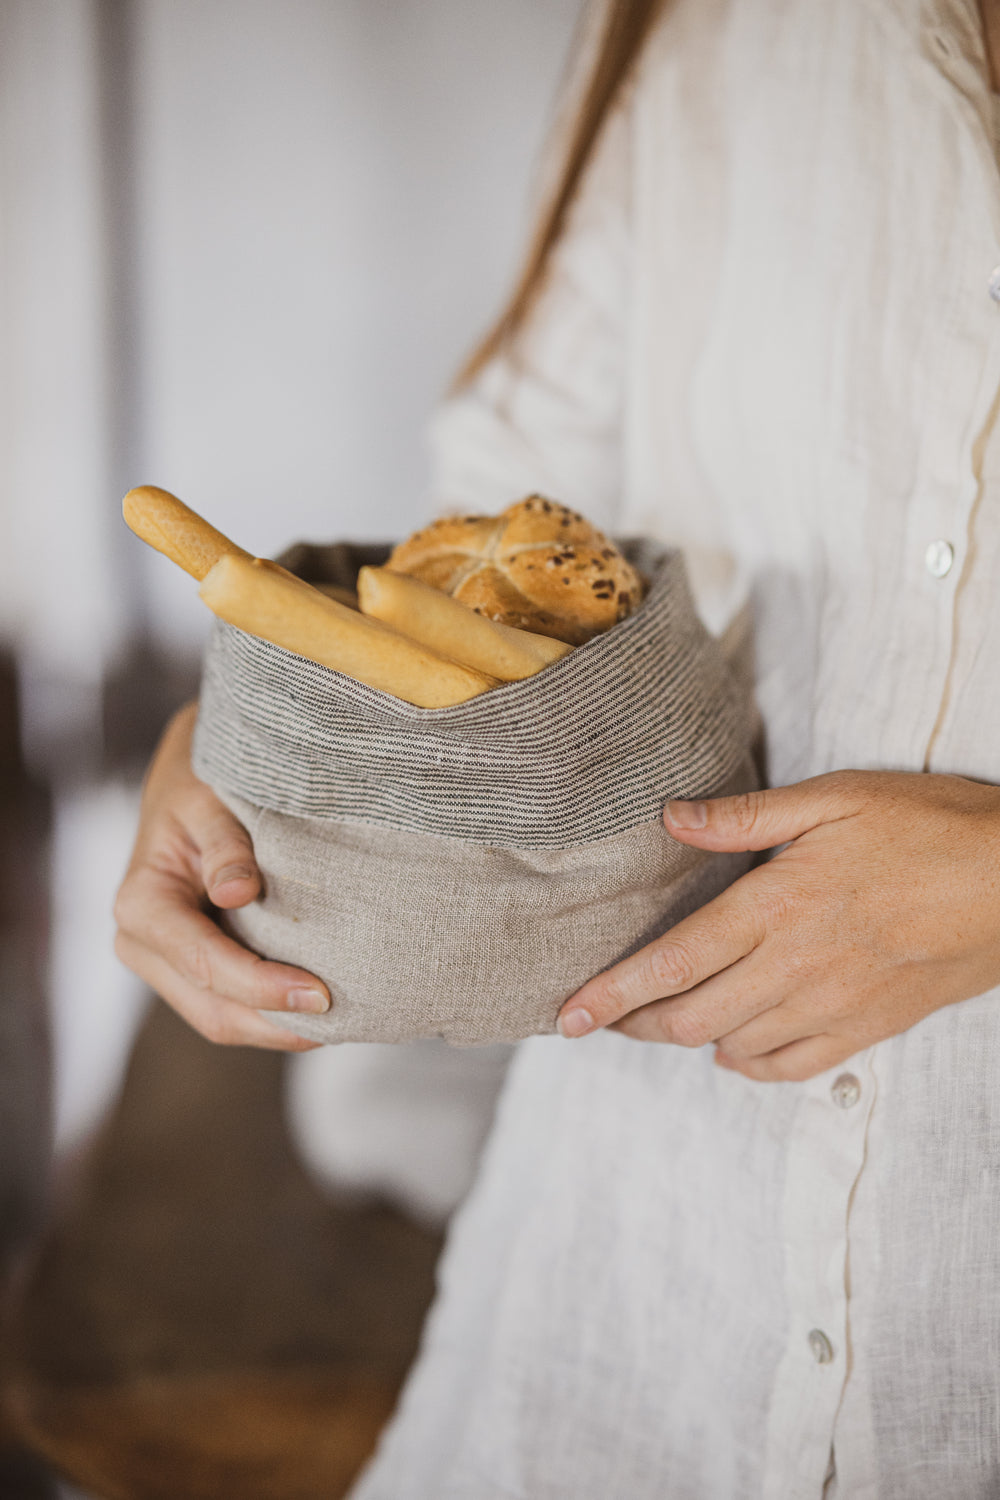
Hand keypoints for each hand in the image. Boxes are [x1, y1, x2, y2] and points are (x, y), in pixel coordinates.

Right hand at [114, 702, 328, 1049]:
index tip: (321, 993)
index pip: (205, 963)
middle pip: (214, 1010)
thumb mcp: (210, 802)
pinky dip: (274, 1015)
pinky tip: (319, 1009)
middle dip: (277, 1022)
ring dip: (279, 1028)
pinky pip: (232, 1007)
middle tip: (345, 1017)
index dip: (263, 986)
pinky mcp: (191, 970)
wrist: (187, 790)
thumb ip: (224, 844)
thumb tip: (236, 891)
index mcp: (142, 903)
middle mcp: (142, 944)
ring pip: (223, 1021)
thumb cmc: (203, 789)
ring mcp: (164, 964)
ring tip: (341, 1021)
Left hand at [557, 770, 999, 1080]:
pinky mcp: (868, 1029)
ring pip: (732, 1045)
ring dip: (685, 1039)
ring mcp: (832, 1005)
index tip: (567, 1014)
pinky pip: (791, 1067)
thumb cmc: (928, 826)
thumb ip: (746, 817)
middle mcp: (795, 966)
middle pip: (689, 1016)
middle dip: (632, 1022)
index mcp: (777, 905)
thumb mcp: (835, 799)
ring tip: (658, 1021)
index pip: (672, 961)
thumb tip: (670, 816)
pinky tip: (734, 1045)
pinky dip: (748, 1062)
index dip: (611, 993)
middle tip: (600, 1016)